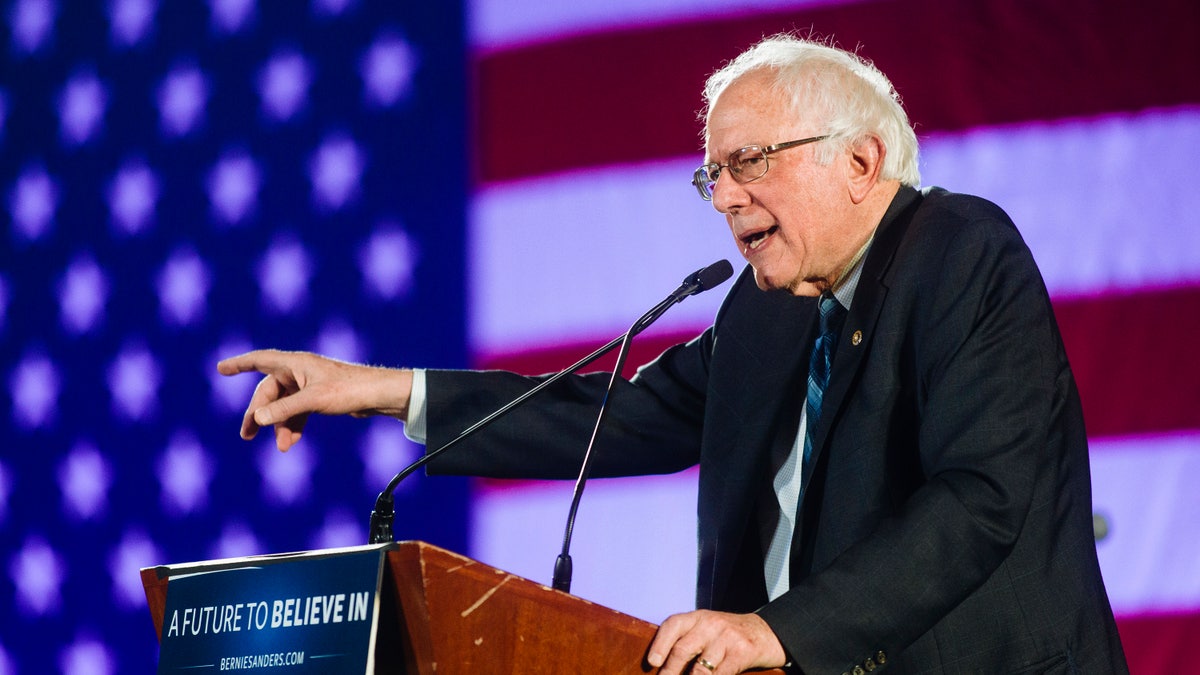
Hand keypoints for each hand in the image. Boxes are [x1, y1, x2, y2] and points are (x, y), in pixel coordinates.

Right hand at [216, 349, 412, 450]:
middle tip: (247, 435)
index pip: (260, 360)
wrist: (378, 395)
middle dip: (260, 414)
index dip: (239, 364)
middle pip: (269, 392)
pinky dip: (292, 425)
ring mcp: (308, 385)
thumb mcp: (313, 400)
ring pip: (283, 406)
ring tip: (281, 447)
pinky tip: (290, 442)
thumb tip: (258, 418)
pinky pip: (296, 412)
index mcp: (295, 363)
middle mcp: (299, 371)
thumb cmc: (349, 390)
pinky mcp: (318, 397)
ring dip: (279, 425)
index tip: (220, 369)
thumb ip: (284, 410)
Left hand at [647, 610, 786, 673]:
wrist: (766, 633)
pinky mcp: (742, 653)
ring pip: (700, 669)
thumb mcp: (708, 629)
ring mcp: (727, 638)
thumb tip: (662, 664)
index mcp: (698, 617)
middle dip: (670, 671)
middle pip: (683, 649)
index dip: (660, 643)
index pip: (673, 625)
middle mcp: (711, 624)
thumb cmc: (728, 636)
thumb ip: (688, 640)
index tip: (653, 662)